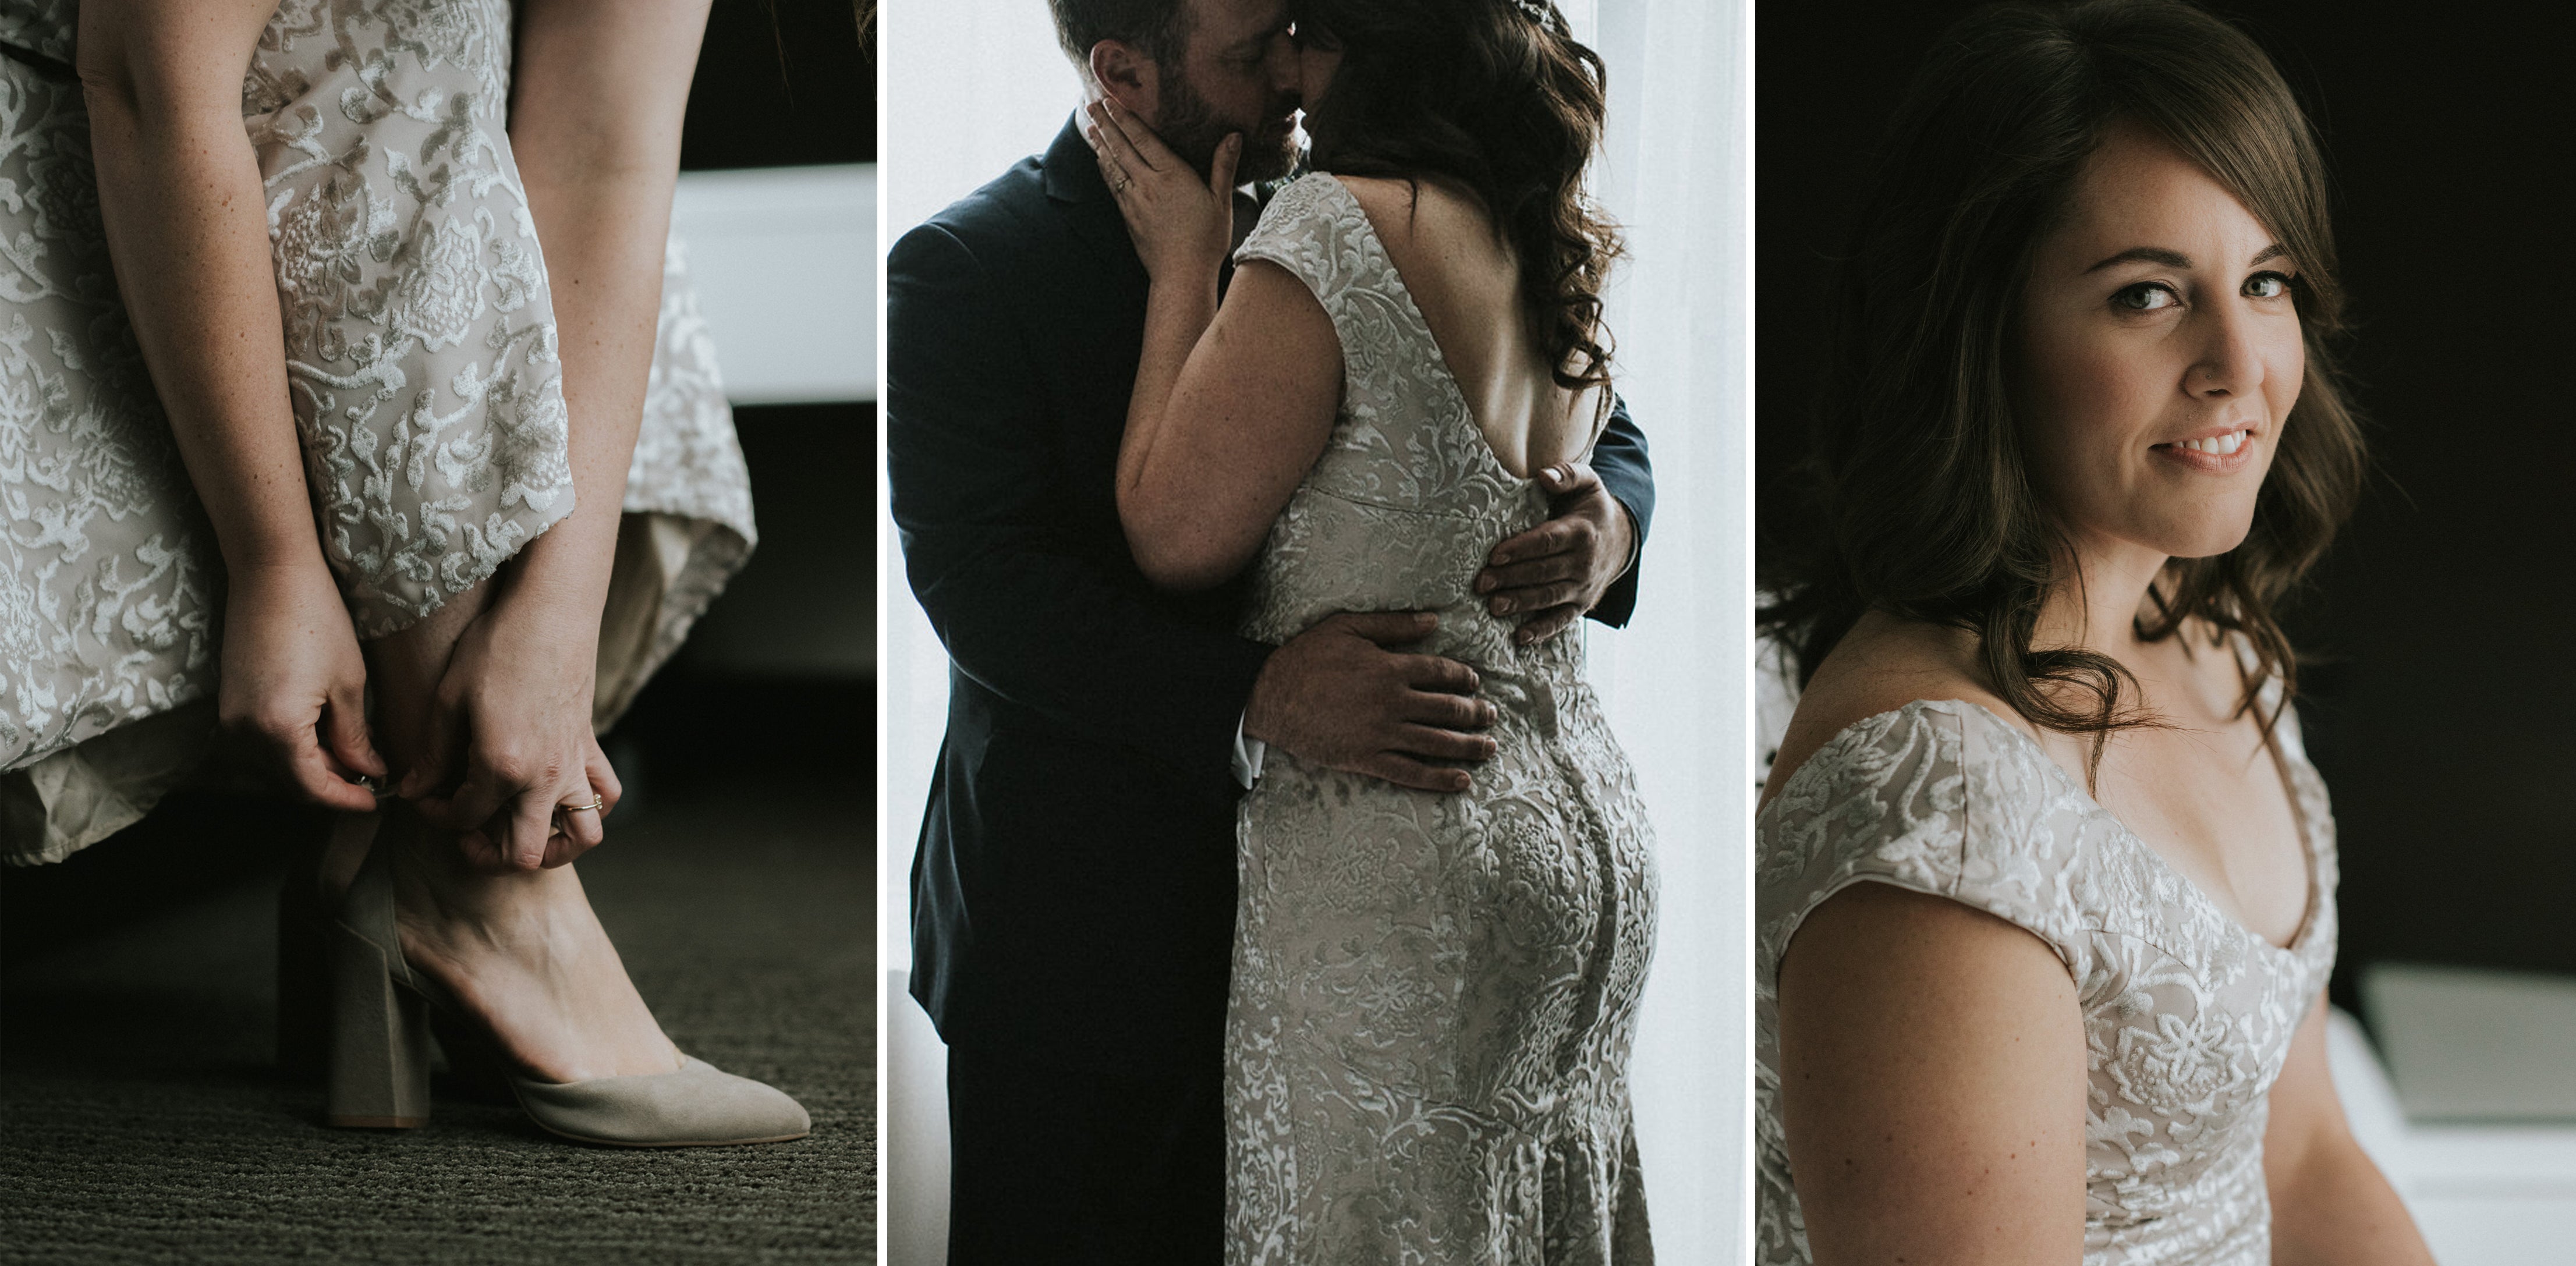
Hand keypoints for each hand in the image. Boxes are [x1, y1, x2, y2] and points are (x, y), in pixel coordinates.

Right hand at [216, 560, 385, 810]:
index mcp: (276, 728)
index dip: (346, 800)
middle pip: (291, 782)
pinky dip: (294, 749)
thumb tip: (368, 771)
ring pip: (276, 766)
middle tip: (371, 779)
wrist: (271, 574)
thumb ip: (354, 737)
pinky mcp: (229, 703)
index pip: (312, 788)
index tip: (375, 802)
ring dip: (313, 769)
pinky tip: (325, 735)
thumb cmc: (317, 620)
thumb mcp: (348, 684)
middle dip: (332, 786)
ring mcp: (231, 718)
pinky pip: (263, 744)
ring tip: (353, 755)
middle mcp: (244, 731)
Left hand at [397, 588, 619, 870]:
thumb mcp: (449, 699)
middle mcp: (544, 776)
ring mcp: (574, 765)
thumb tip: (414, 789)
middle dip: (490, 854)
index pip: (465, 817)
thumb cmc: (496, 647)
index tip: (425, 796)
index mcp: (502, 766)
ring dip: (552, 847)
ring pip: (582, 836)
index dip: (437, 814)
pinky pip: (606, 794)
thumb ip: (432, 753)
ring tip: (523, 833)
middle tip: (469, 833)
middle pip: (523, 851)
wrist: (551, 612)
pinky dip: (589, 808)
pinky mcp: (591, 747)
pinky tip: (560, 799)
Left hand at [1086, 97, 1240, 283]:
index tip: (1111, 101)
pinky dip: (1105, 169)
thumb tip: (1233, 136)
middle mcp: (1148, 184)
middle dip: (1105, 124)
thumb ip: (1223, 166)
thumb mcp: (1221, 201)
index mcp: (1171, 176)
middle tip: (1091, 105)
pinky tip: (1101, 161)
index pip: (1143, 139)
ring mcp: (1134, 201)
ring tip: (1090, 127)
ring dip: (1101, 144)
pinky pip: (1113, 186)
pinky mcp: (1128, 217)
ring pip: (1113, 166)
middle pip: (1121, 148)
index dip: (1125, 118)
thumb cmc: (1206, 240)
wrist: (1181, 276)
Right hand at [1243, 611, 1497, 792]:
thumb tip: (1433, 620)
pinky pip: (1411, 772)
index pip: (1442, 673)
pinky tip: (1461, 781)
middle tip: (1491, 716)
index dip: (1464, 678)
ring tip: (1489, 748)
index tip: (1475, 682)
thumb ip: (1392, 624)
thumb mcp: (1347, 627)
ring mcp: (1381, 734)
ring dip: (1469, 746)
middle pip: (1448, 709)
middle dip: (1476, 713)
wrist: (1268, 696)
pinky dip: (1440, 779)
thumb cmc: (1306, 657)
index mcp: (1390, 668)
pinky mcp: (1367, 759)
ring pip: (1437, 742)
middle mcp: (1393, 702)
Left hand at [1476, 461, 1635, 644]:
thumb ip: (1567, 475)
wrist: (1620, 539)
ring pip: (1549, 597)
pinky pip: (1561, 620)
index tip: (1494, 555)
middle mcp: (1584, 562)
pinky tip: (1520, 637)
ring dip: (1521, 604)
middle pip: (1543, 572)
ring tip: (1493, 607)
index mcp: (1581, 532)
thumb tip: (1544, 476)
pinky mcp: (1581, 605)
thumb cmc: (1591, 508)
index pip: (1548, 542)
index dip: (1521, 549)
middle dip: (1511, 579)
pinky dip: (1542, 631)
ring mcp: (1583, 587)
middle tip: (1481, 583)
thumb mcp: (1587, 483)